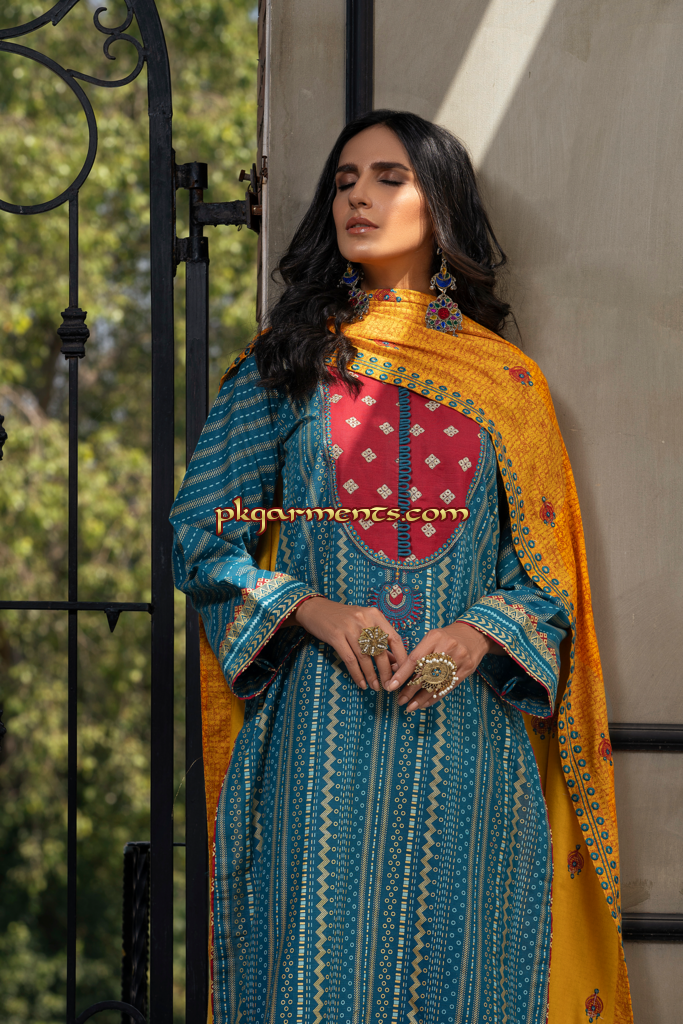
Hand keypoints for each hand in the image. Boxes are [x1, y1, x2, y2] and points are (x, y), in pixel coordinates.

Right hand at [293, 597, 407, 691]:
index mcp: (375, 615)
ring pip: (365, 657)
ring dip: (372, 675)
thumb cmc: (344, 618)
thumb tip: (394, 662)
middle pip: (380, 650)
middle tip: (389, 685)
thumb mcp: (364, 623)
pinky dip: (357, 674)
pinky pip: (350, 660)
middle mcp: (365, 620)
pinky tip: (361, 683)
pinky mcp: (336, 636)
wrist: (316, 609)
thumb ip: (379, 640)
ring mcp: (350, 628)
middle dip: (386, 671)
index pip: (395, 639)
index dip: (401, 658)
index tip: (404, 673)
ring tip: (375, 687)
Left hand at [386, 621, 501, 711]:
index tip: (391, 686)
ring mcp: (459, 659)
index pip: (415, 659)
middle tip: (400, 700)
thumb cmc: (447, 637)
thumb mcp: (431, 638)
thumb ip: (415, 654)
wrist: (474, 634)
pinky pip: (448, 687)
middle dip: (410, 690)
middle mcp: (446, 648)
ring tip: (410, 706)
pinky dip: (435, 697)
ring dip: (421, 698)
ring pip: (436, 683)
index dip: (402, 674)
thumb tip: (395, 670)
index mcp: (434, 638)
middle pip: (425, 673)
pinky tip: (425, 703)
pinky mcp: (467, 669)